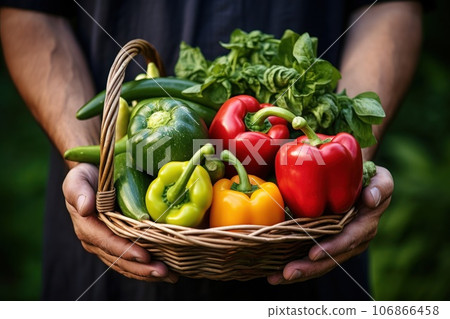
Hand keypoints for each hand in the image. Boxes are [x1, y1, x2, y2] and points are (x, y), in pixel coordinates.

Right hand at [62, 163, 177, 282]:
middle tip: (164, 272)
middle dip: (141, 268)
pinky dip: (147, 266)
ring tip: (169, 275)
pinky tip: (165, 270)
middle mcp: (96, 240)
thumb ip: (78, 191)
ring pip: (126, 264)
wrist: (94, 175)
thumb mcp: (78, 178)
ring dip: (147, 272)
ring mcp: (107, 244)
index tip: (144, 256)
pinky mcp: (119, 243)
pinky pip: (132, 260)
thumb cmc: (87, 176)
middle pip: (119, 259)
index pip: (107, 242)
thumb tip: (85, 207)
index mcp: (86, 226)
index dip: (126, 251)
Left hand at [267, 165, 393, 283]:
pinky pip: (310, 258)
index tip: (313, 253)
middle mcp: (352, 241)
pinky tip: (273, 274)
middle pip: (330, 259)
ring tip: (274, 278)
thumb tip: (370, 200)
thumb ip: (380, 188)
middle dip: (309, 268)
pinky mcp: (324, 244)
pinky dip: (292, 264)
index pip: (348, 240)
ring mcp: (338, 246)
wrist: (359, 182)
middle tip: (287, 273)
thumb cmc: (369, 179)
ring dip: (298, 271)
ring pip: (318, 263)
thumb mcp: (381, 179)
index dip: (332, 247)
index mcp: (365, 226)